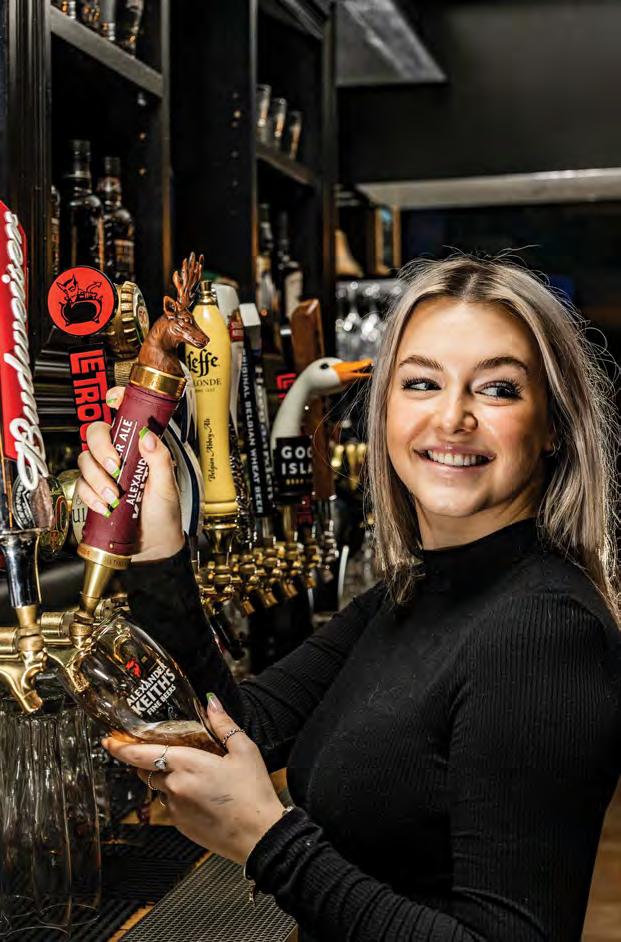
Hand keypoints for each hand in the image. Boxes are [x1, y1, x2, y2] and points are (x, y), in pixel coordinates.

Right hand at [75, 386, 184, 561]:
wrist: (154, 545)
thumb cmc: (165, 512)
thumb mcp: (168, 485)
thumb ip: (160, 460)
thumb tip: (147, 436)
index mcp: (139, 447)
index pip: (124, 415)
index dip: (116, 399)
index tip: (115, 399)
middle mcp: (119, 455)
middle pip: (95, 434)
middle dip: (101, 449)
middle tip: (115, 467)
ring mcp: (104, 473)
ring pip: (85, 460)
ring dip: (97, 478)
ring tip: (114, 497)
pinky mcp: (93, 492)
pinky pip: (81, 485)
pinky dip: (90, 495)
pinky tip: (105, 506)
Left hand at [102, 694, 285, 864]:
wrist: (260, 836)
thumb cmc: (253, 792)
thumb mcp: (244, 751)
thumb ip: (223, 724)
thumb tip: (211, 702)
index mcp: (187, 764)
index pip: (141, 754)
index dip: (120, 747)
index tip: (108, 740)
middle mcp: (175, 787)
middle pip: (147, 770)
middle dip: (150, 760)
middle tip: (166, 750)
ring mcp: (176, 809)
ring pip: (160, 788)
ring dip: (167, 778)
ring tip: (195, 775)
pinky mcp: (181, 826)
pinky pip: (171, 805)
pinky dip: (179, 796)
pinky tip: (203, 795)